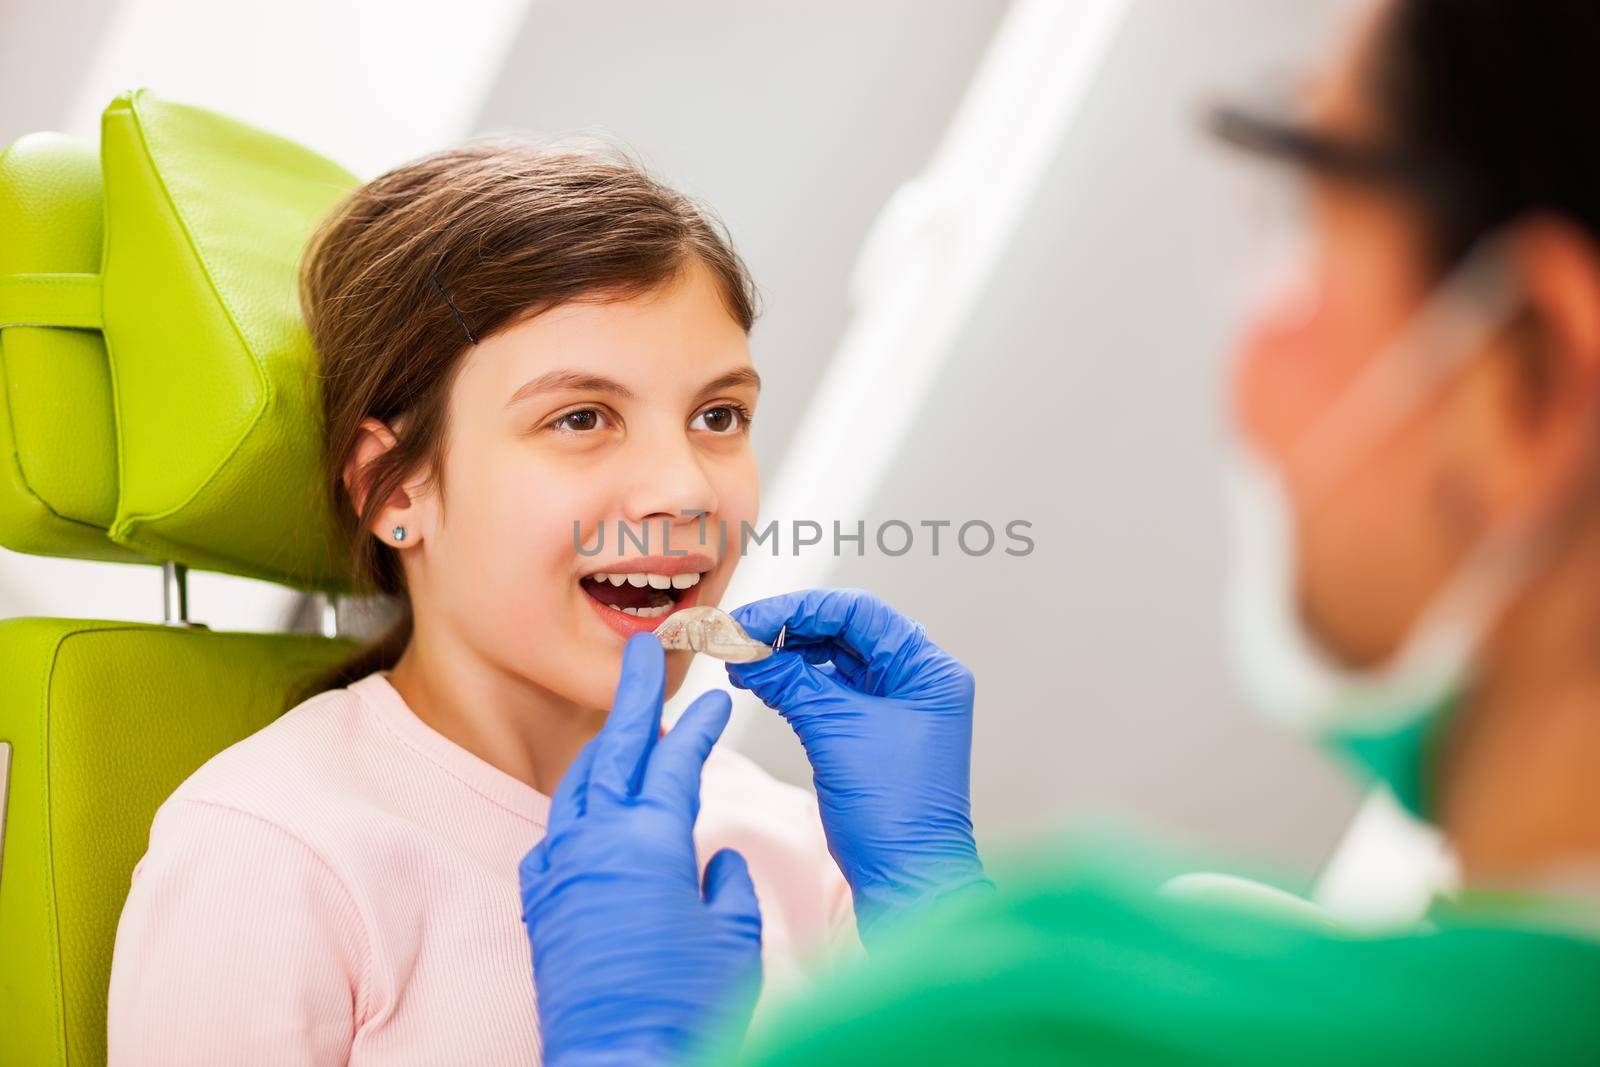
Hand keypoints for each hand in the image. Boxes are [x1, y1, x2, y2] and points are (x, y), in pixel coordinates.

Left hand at [519, 633, 762, 1066]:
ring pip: (578, 787)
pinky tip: (589, 810)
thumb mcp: (732, 937)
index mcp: (651, 839)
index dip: (699, 725)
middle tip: (642, 654)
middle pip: (614, 749)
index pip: (677, 760)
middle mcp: (596, 842)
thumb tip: (715, 865)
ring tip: (621, 727)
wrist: (622, 1063)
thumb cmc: (682, 1010)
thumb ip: (726, 887)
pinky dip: (577, 809)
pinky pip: (556, 836)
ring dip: (602, 750)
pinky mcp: (542, 906)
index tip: (714, 699)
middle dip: (631, 697)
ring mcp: (562, 870)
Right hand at [727, 589, 989, 942]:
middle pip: (845, 630)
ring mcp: (897, 704)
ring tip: (739, 658)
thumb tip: (743, 646)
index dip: (797, 610)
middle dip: (787, 629)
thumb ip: (788, 680)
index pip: (858, 613)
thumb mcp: (833, 732)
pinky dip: (794, 681)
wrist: (906, 882)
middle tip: (735, 634)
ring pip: (834, 657)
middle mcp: (918, 678)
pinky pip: (830, 688)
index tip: (748, 619)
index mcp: (928, 669)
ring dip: (786, 654)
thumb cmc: (892, 814)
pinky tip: (758, 678)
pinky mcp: (874, 728)